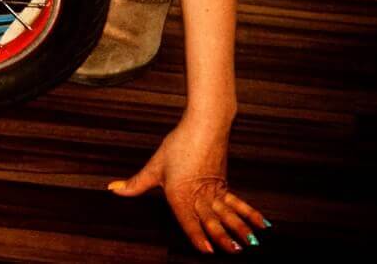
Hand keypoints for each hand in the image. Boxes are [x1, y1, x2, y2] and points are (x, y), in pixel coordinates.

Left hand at [110, 114, 268, 253]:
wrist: (203, 126)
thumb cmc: (178, 145)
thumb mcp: (154, 166)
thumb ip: (135, 184)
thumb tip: (114, 189)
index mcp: (180, 194)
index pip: (188, 221)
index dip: (198, 237)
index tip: (208, 252)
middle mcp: (199, 196)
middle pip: (213, 221)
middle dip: (224, 239)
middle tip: (235, 253)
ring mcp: (214, 191)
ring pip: (228, 215)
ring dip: (240, 230)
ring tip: (250, 245)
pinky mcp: (224, 184)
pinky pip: (238, 203)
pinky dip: (250, 215)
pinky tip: (262, 225)